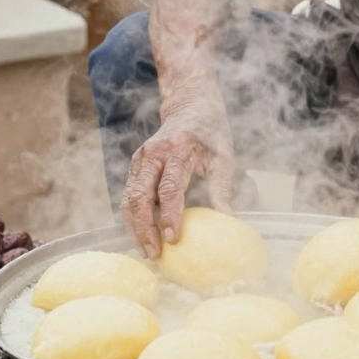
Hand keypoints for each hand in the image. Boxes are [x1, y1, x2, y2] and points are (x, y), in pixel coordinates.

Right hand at [122, 88, 234, 258]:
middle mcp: (153, 153)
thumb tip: (229, 222)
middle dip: (144, 228)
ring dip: (135, 226)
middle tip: (154, 253)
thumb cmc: (211, 133)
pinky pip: (129, 195)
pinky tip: (143, 235)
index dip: (170, 215)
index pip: (169, 187)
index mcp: (177, 149)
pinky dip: (133, 217)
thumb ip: (222, 190)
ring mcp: (141, 158)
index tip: (173, 239)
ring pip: (129, 198)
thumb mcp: (223, 157)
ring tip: (147, 250)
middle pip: (140, 196)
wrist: (191, 105)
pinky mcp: (136, 165)